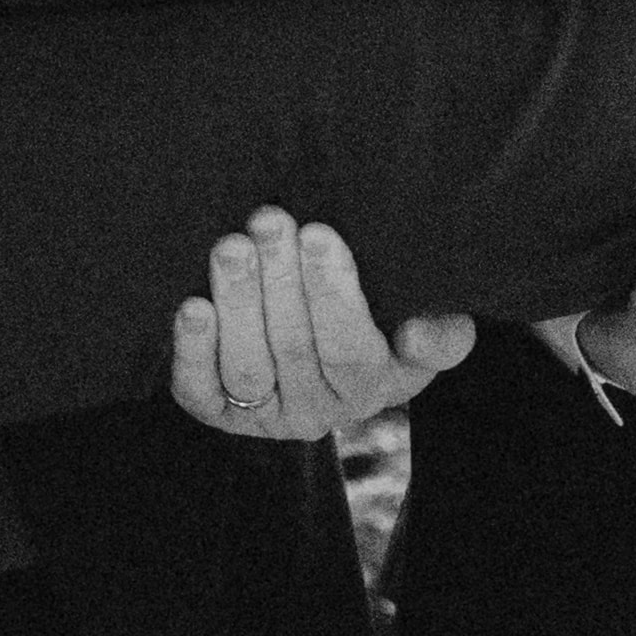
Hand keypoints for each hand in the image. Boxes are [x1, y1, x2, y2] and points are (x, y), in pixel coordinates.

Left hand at [168, 210, 471, 441]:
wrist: (322, 347)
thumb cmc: (381, 323)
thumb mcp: (425, 327)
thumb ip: (442, 334)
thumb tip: (420, 333)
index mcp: (373, 388)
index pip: (351, 347)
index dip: (333, 292)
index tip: (318, 233)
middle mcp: (318, 411)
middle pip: (293, 347)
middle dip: (278, 278)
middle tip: (267, 219)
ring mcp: (265, 416)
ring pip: (246, 367)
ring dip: (236, 303)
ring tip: (230, 247)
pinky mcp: (217, 411)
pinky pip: (199, 391)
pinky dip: (193, 351)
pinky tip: (192, 306)